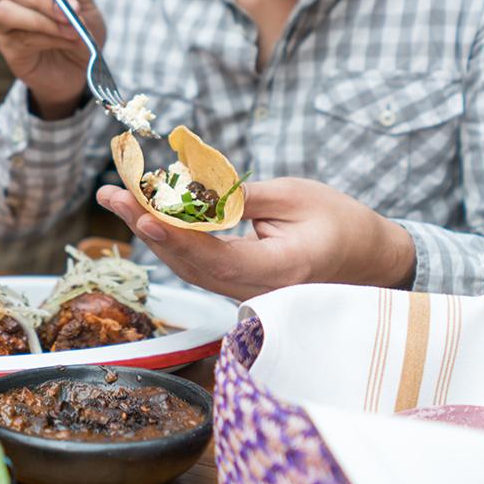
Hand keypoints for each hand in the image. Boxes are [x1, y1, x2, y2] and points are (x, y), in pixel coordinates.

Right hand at [0, 0, 106, 117]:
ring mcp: (5, 21)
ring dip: (44, 15)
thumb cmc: (81, 27)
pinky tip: (67, 38)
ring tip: (72, 26)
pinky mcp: (8, 46)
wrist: (85, 68)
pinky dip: (47, 33)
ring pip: (6, 8)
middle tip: (72, 7)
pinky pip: (17, 33)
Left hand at [97, 177, 416, 299]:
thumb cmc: (341, 222)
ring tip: (117, 199)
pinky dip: (170, 240)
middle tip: (111, 195)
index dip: (174, 235)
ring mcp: (247, 292)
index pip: (214, 257)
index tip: (141, 210)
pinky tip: (145, 215)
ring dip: (150, 233)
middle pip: (190, 264)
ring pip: (188, 267)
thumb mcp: (296, 197)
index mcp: (279, 270)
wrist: (372, 260)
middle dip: (146, 227)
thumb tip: (192, 191)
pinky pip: (198, 265)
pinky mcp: (240, 284)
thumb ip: (243, 197)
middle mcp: (258, 290)